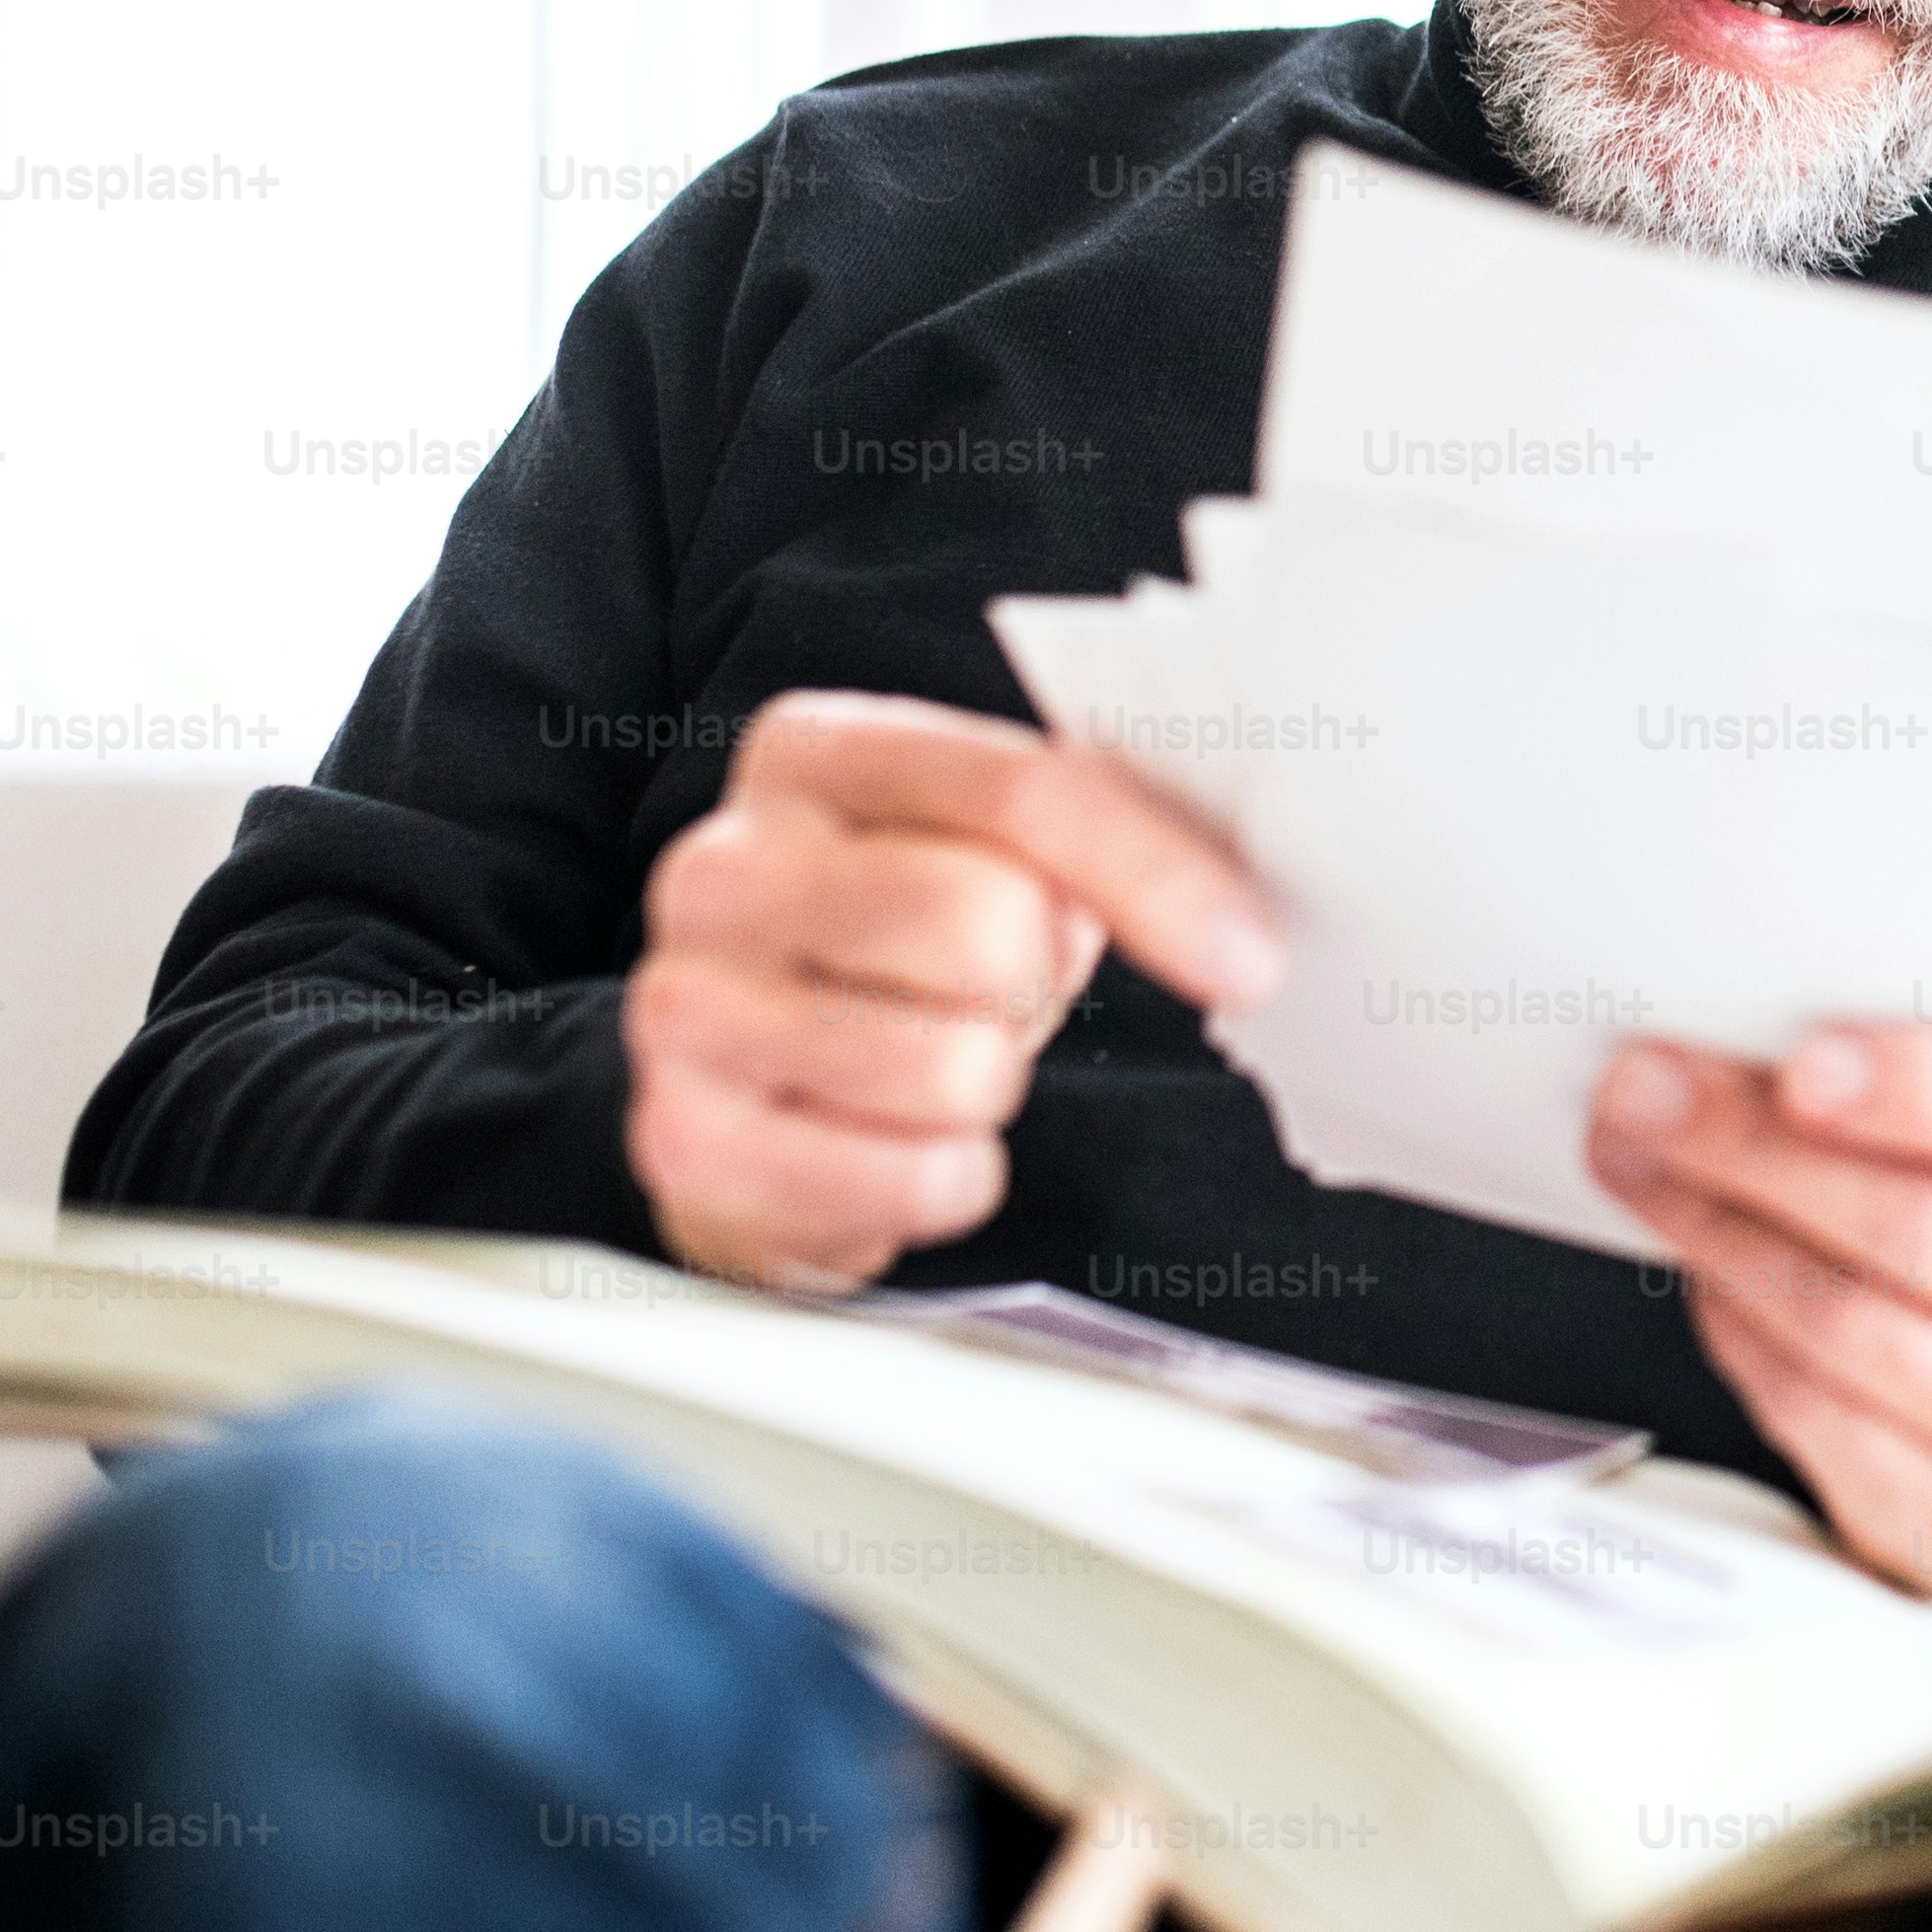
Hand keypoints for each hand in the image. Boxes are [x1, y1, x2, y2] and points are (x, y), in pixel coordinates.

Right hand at [625, 690, 1285, 1291]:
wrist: (742, 1072)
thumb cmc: (897, 944)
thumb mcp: (986, 851)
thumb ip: (1092, 835)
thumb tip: (1239, 910)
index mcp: (811, 753)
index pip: (1021, 793)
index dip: (1156, 879)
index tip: (1247, 956)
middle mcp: (724, 868)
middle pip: (984, 926)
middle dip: (1035, 986)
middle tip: (1002, 996)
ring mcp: (684, 1006)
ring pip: (950, 1064)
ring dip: (988, 1084)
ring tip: (938, 1060)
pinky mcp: (684, 1142)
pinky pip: (904, 1178)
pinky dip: (946, 1177)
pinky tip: (905, 1142)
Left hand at [1582, 1026, 1931, 1603]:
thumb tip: (1750, 1032)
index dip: (1929, 1085)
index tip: (1797, 1059)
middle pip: (1927, 1232)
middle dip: (1759, 1149)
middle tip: (1644, 1088)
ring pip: (1849, 1327)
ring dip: (1716, 1230)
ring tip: (1633, 1155)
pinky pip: (1813, 1416)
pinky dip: (1735, 1326)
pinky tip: (1697, 1262)